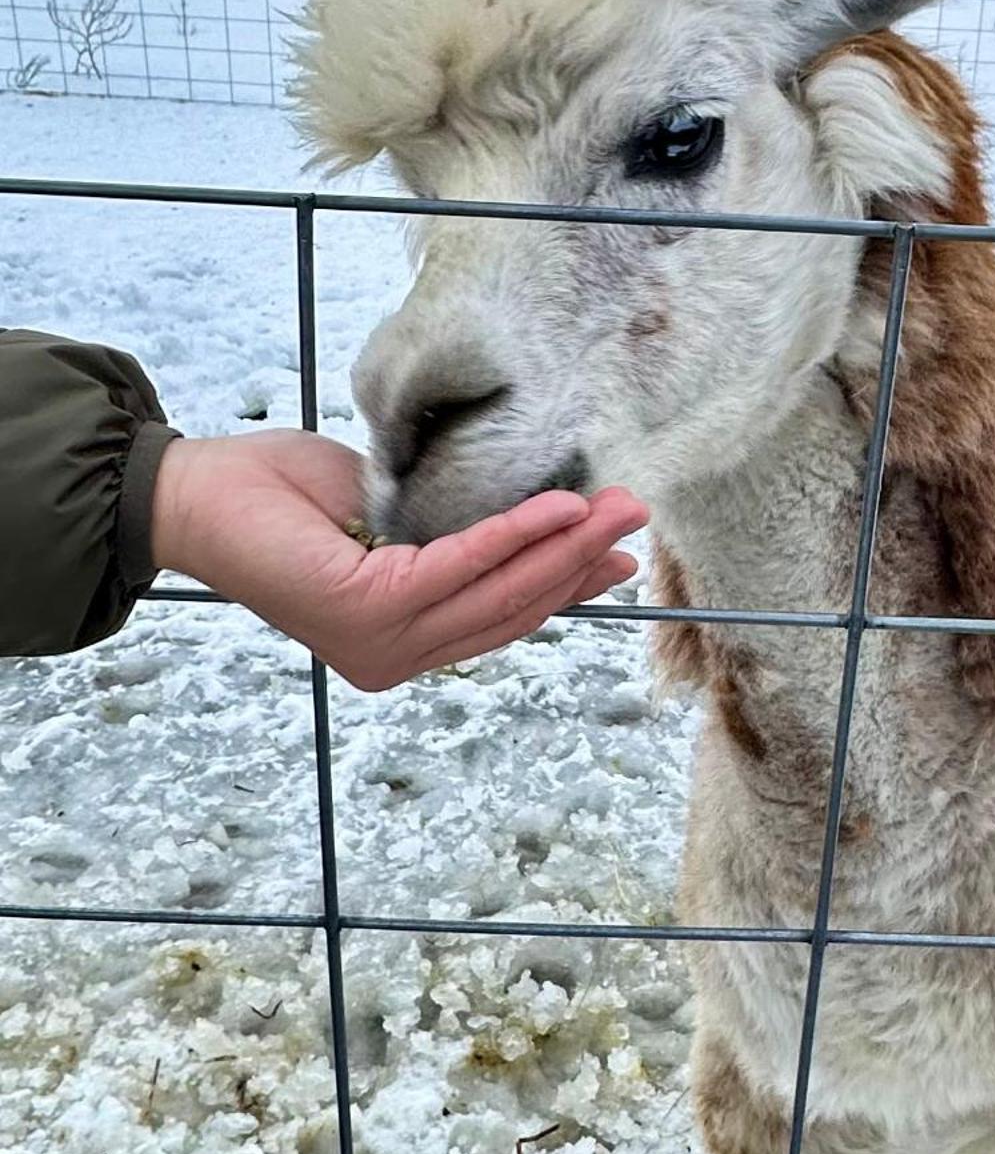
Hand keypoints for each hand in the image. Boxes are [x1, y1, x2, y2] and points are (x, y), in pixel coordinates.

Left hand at [151, 429, 647, 689]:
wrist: (199, 494)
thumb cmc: (284, 501)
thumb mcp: (391, 518)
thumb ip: (451, 534)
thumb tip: (528, 516)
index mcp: (403, 646)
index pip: (503, 618)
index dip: (567, 584)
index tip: (618, 554)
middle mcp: (396, 659)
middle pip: (514, 609)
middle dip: (583, 561)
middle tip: (635, 518)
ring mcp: (382, 642)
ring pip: (498, 592)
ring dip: (565, 546)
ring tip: (613, 507)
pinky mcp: (368, 609)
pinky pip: (459, 566)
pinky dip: (514, 534)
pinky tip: (556, 508)